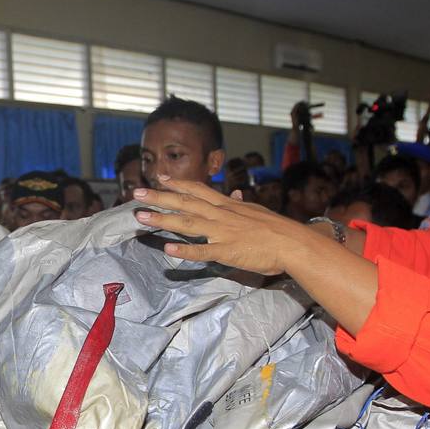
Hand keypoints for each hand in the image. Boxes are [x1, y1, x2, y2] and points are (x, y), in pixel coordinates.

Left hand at [132, 177, 311, 275]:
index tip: (159, 177)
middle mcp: (221, 215)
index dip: (177, 184)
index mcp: (228, 205)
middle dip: (160, 198)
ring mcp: (223, 232)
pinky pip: (203, 251)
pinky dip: (185, 250)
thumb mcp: (256, 211)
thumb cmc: (277, 229)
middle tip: (136, 194)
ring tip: (141, 217)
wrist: (293, 242)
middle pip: (185, 203)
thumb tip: (236, 195)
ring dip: (163, 220)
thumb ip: (241, 205)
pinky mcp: (227, 251)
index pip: (198, 190)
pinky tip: (168, 249)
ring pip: (188, 223)